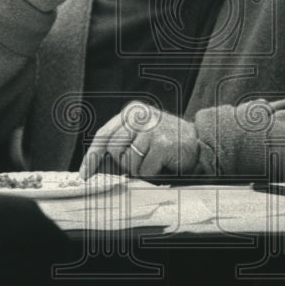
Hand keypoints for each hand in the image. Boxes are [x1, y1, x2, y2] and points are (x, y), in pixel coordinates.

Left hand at [79, 101, 200, 178]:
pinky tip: (163, 163)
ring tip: (155, 159)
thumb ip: (121, 142)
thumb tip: (95, 164)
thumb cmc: (166, 141)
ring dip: (141, 168)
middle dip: (125, 162)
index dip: (92, 155)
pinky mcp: (162, 144)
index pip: (104, 134)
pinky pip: (144, 170)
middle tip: (143, 159)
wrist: (199, 142)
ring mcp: (151, 128)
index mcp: (132, 111)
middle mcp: (140, 116)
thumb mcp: (141, 133)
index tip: (85, 174)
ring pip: (129, 162)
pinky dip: (152, 173)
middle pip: (114, 150)